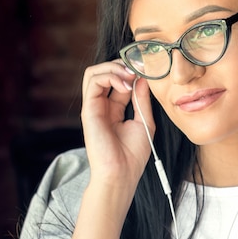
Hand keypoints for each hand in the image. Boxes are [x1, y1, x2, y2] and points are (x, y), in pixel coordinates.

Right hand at [80, 60, 154, 192]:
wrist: (121, 173)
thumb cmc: (132, 154)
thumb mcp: (145, 122)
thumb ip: (142, 100)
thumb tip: (143, 78)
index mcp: (115, 109)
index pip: (120, 81)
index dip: (133, 72)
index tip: (149, 70)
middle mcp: (102, 106)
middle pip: (105, 72)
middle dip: (123, 65)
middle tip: (140, 69)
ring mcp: (94, 106)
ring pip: (95, 72)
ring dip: (115, 68)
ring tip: (131, 76)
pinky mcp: (88, 109)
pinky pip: (92, 81)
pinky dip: (109, 76)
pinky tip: (125, 85)